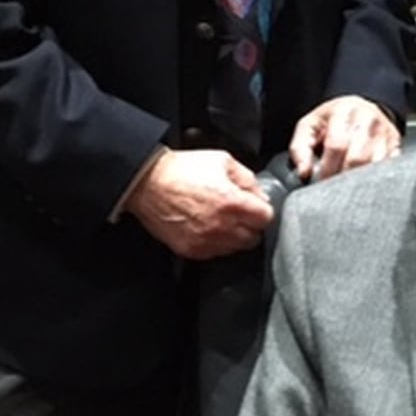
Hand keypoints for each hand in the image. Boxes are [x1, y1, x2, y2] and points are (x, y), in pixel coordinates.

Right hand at [127, 148, 273, 259]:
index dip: (262, 210)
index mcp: (232, 202)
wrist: (149, 183)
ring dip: (235, 236)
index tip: (256, 207)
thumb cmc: (183, 170)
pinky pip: (215, 254)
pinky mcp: (191, 250)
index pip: (266, 218)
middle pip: (254, 238)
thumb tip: (260, 196)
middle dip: (251, 225)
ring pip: (235, 248)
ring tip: (223, 220)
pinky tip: (209, 228)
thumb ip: (248, 179)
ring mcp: (206, 241)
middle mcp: (221, 226)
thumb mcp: (223, 161)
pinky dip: (217, 243)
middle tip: (241, 214)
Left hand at [288, 95, 400, 180]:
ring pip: (374, 167)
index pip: (337, 145)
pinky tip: (364, 183)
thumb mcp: (311, 124)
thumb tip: (304, 172)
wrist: (363, 107)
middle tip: (332, 188)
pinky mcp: (397, 145)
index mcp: (344, 111)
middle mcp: (368, 120)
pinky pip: (388, 169)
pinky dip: (375, 180)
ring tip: (346, 187)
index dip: (327, 168)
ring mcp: (386, 133)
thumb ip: (300, 147)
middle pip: (357, 158)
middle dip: (342, 178)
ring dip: (358, 182)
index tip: (321, 181)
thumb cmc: (334, 118)